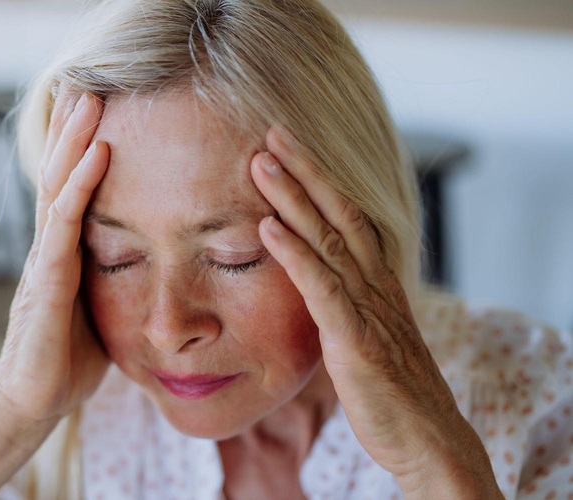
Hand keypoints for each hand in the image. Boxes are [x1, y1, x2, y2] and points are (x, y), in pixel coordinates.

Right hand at [0, 92, 109, 423]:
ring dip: (75, 141)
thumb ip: (111, 285)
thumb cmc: (66, 362)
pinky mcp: (46, 280)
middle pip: (59, 177)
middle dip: (73, 132)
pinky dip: (81, 185)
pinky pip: (65, 223)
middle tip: (88, 85)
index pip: (70, 192)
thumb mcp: (99, 313)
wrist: (33, 403)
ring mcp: (44, 261)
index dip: (79, 153)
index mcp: (62, 256)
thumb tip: (145, 272)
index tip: (93, 115)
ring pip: (58, 188)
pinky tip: (98, 154)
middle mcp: (49, 249)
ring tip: (89, 99)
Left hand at [249, 124, 500, 496]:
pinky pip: (321, 287)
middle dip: (304, 169)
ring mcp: (366, 308)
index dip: (318, 179)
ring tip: (260, 162)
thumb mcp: (365, 334)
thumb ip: (341, 304)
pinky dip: (294, 254)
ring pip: (328, 239)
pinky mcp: (354, 338)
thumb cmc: (391, 390)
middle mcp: (374, 284)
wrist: (425, 437)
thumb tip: (313, 285)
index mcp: (375, 281)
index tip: (287, 147)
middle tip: (270, 131)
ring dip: (292, 198)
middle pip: (339, 213)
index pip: (346, 216)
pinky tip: (266, 227)